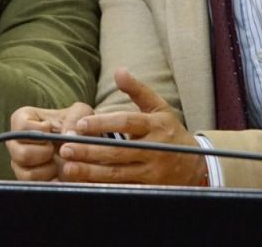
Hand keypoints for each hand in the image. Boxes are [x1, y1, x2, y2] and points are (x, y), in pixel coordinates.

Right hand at [6, 102, 94, 180]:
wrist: (81, 143)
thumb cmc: (75, 123)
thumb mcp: (80, 113)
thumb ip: (75, 119)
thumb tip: (70, 136)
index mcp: (22, 121)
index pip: (22, 127)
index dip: (40, 131)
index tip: (51, 128)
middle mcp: (15, 143)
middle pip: (22, 154)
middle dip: (45, 153)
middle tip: (55, 149)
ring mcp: (19, 163)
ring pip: (27, 174)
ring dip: (48, 169)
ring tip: (58, 161)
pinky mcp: (28, 180)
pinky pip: (35, 186)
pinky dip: (51, 182)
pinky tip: (60, 174)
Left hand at [57, 68, 206, 185]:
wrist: (196, 166)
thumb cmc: (171, 133)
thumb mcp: (159, 109)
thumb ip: (138, 90)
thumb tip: (119, 71)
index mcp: (156, 126)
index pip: (127, 122)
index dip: (103, 123)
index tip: (81, 124)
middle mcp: (154, 149)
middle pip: (118, 151)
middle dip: (90, 151)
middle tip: (65, 148)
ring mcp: (152, 172)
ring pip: (117, 173)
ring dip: (91, 172)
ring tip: (69, 168)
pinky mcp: (149, 189)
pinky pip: (123, 188)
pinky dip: (103, 186)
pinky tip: (84, 184)